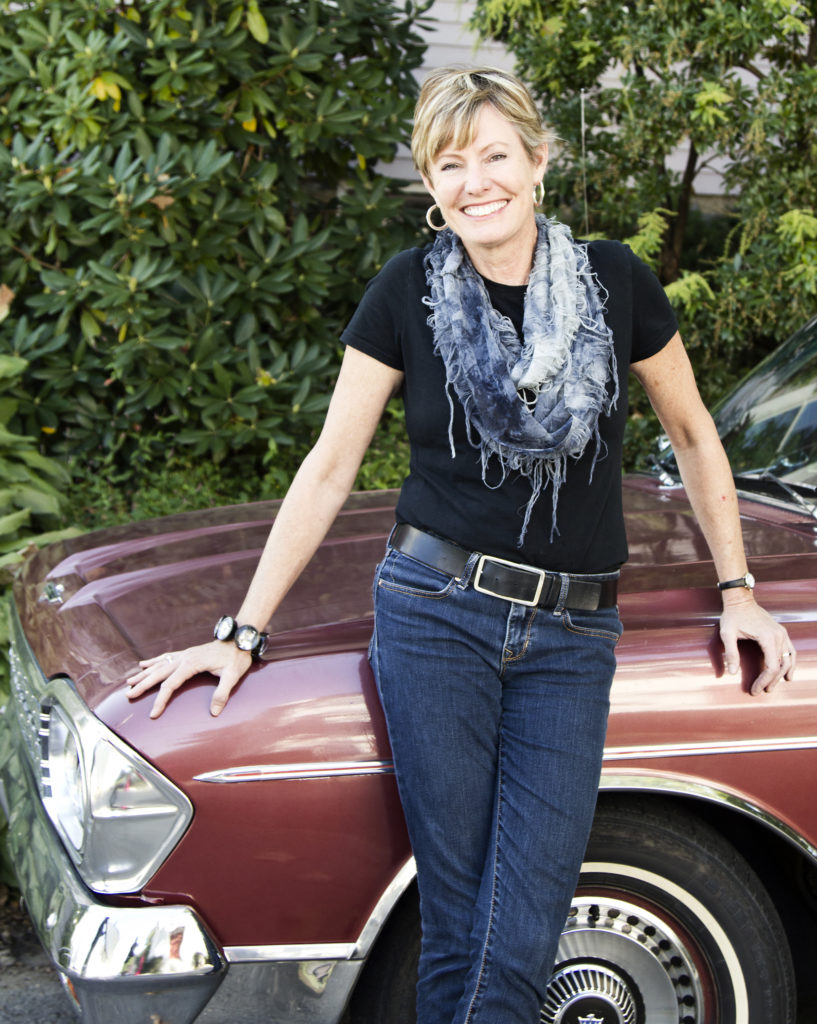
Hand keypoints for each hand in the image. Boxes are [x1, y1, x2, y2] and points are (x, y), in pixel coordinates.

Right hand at [126, 640, 253, 717]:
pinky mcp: (187, 653)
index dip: (160, 700)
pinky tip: (143, 664)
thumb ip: (223, 693)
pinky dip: (153, 661)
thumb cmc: (237, 658)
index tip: (153, 714)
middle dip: (143, 685)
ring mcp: (185, 654)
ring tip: (129, 682)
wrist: (240, 639)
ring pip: (159, 665)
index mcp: (191, 664)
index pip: (170, 685)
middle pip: (159, 673)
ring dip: (144, 674)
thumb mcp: (233, 676)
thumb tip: (214, 712)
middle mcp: (184, 657)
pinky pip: (165, 657)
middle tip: (128, 695)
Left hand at [719, 596, 794, 694]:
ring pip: (789, 659)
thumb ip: (731, 653)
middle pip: (781, 665)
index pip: (771, 667)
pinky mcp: (781, 632)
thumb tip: (732, 673)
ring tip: (773, 686)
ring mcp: (782, 633)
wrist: (740, 600)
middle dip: (772, 680)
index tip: (755, 689)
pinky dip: (790, 662)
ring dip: (782, 674)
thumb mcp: (727, 634)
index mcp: (767, 637)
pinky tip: (787, 672)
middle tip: (762, 691)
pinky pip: (790, 650)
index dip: (764, 680)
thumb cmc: (732, 616)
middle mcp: (778, 636)